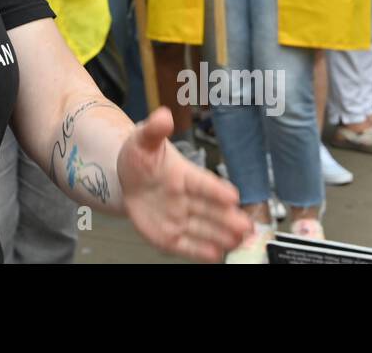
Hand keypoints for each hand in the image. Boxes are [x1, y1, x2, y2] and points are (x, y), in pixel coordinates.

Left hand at [118, 109, 251, 261]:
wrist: (126, 178)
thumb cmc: (141, 157)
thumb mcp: (143, 140)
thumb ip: (154, 130)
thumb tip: (163, 115)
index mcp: (185, 174)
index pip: (203, 183)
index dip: (217, 189)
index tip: (232, 196)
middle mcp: (187, 198)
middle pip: (211, 210)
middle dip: (228, 219)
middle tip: (246, 226)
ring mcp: (180, 218)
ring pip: (203, 229)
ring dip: (220, 236)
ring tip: (237, 242)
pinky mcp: (169, 235)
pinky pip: (185, 245)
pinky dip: (198, 251)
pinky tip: (214, 256)